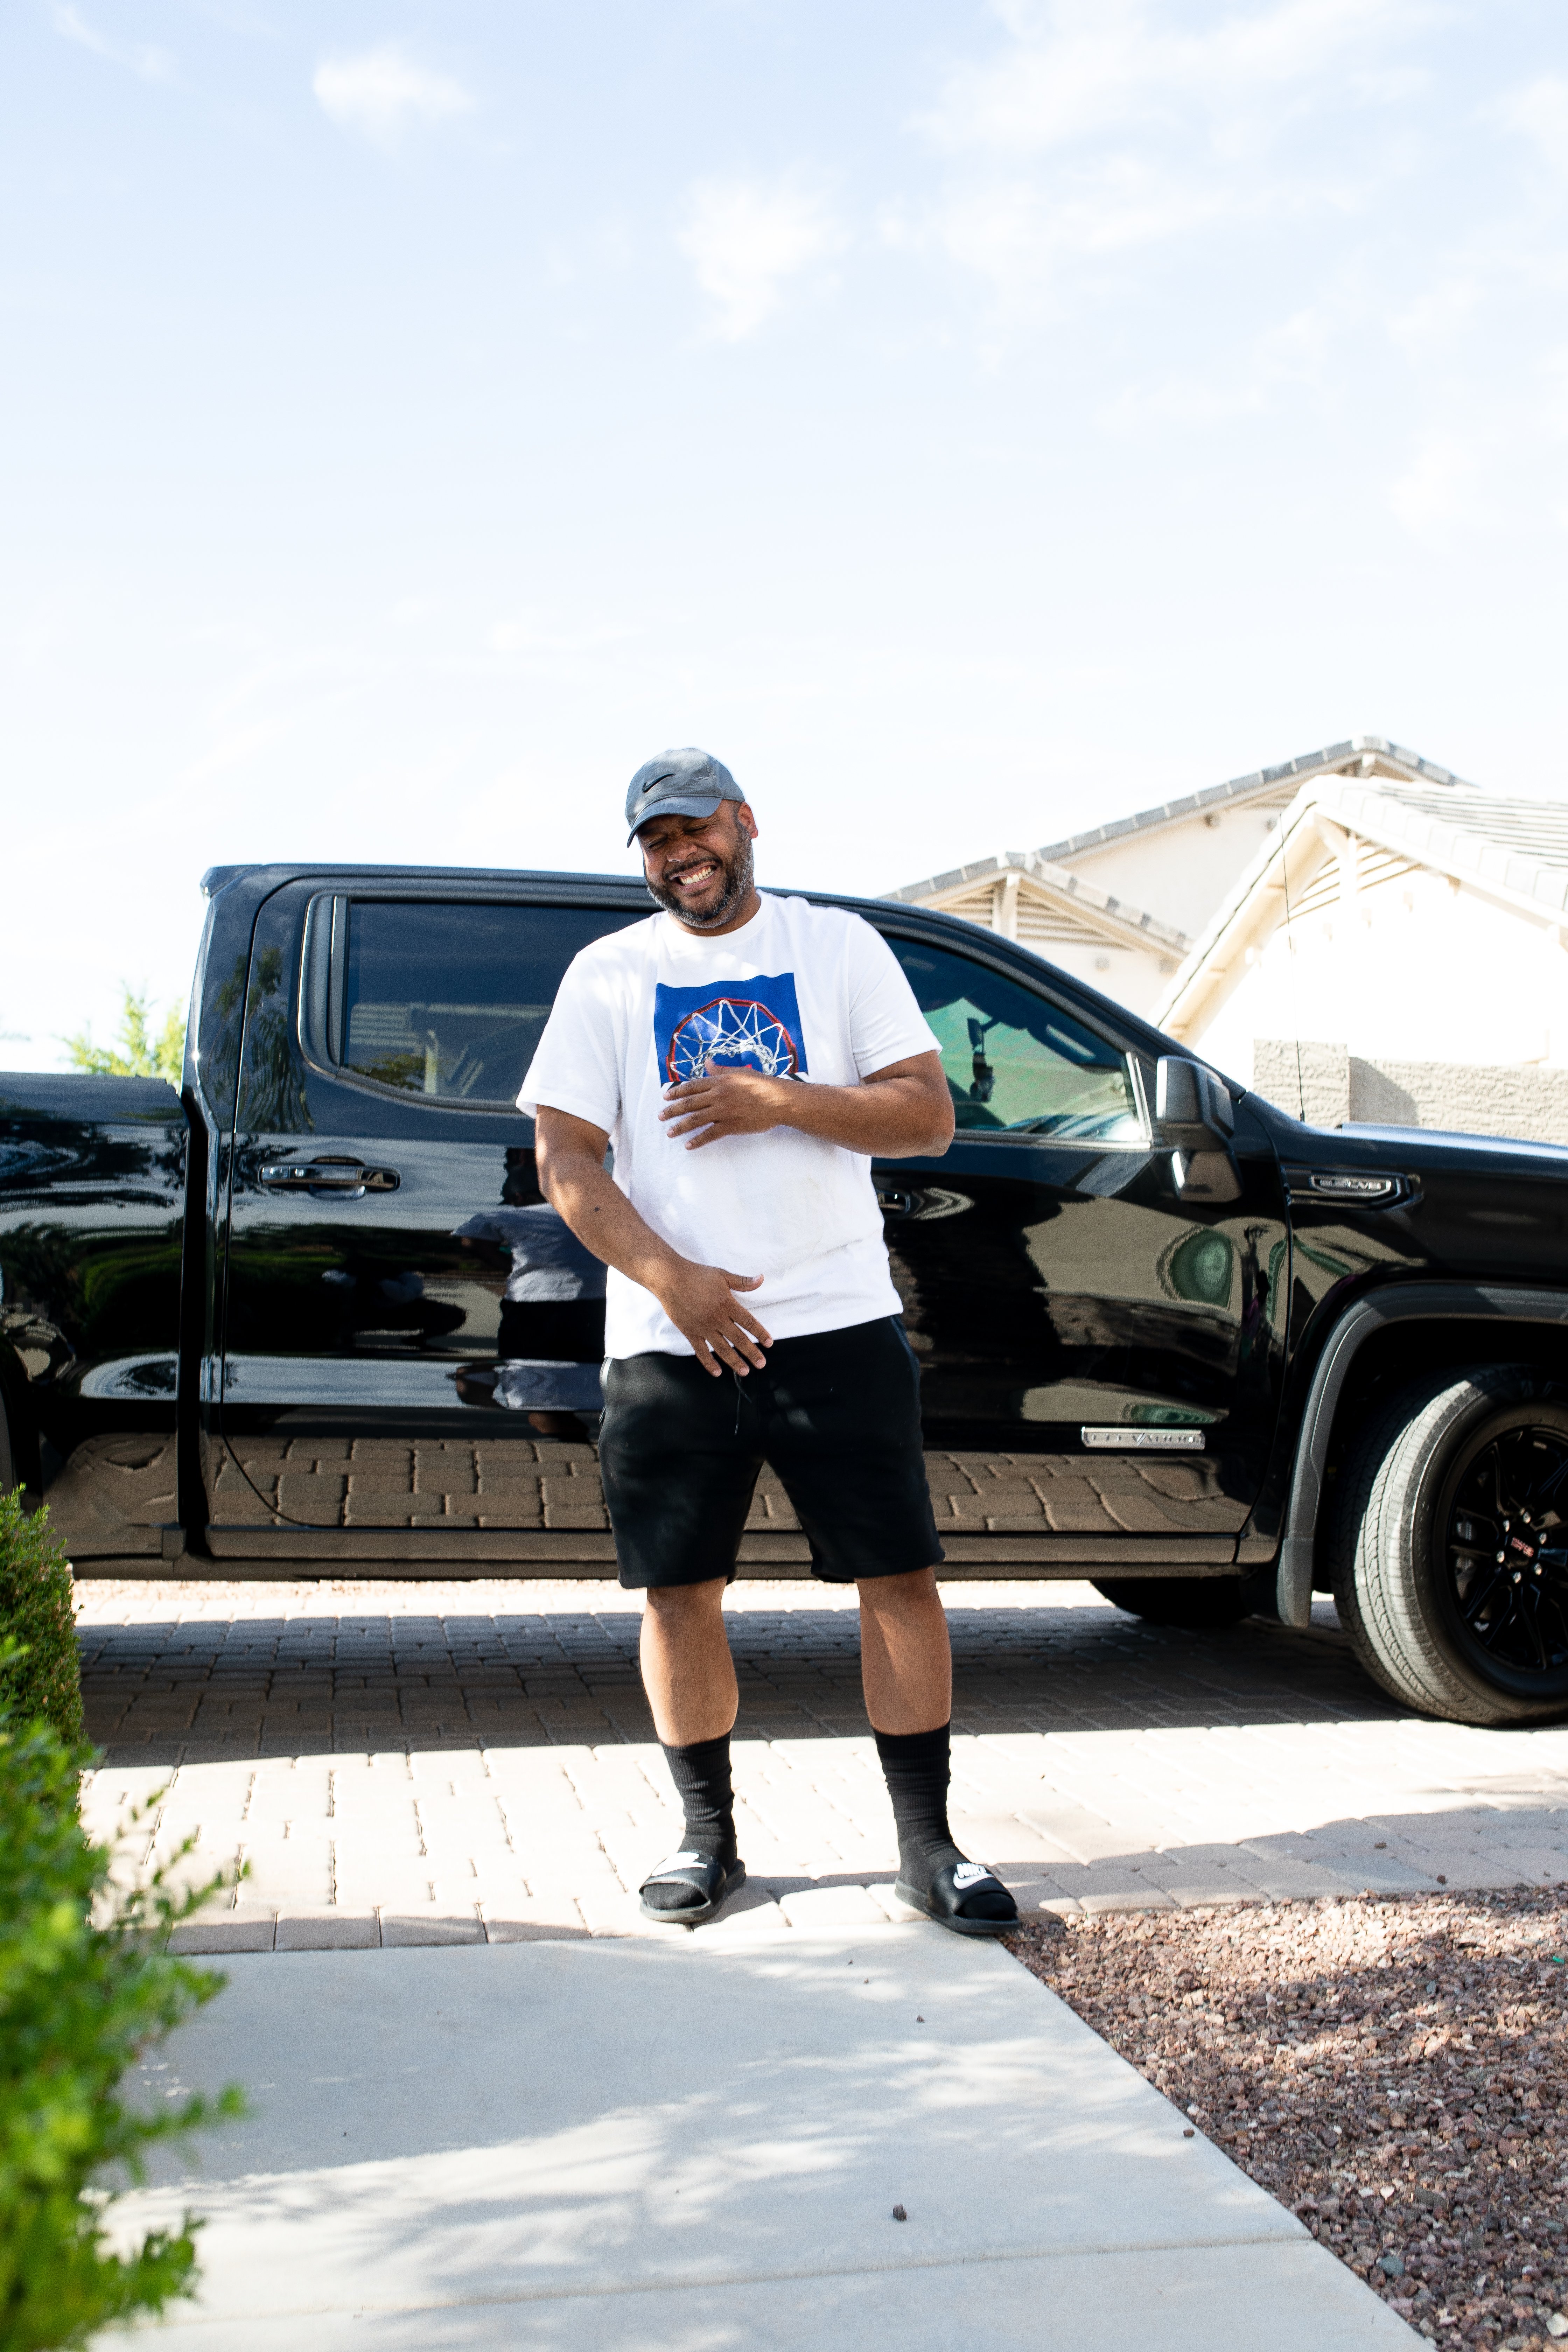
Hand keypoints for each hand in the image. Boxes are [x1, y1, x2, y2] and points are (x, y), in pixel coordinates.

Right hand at [652, 1258, 772, 1375]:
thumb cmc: (696, 1275)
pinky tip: (717, 1372)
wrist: (670, 1278)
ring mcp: (703, 1327)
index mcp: (727, 1304)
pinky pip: (701, 1352)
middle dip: (752, 1353)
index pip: (748, 1322)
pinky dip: (709, 1363)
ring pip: (722, 1349)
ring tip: (745, 1371)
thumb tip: (761, 1279)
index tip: (769, 1343)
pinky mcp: (690, 1332)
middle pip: (739, 1339)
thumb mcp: (722, 1275)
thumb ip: (742, 1282)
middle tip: (761, 1364)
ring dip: (735, 1361)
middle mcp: (717, 1318)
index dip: (760, 1333)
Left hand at [659, 1065, 791, 1147]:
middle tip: (661, 1116)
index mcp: (720, 1081)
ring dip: (680, 1127)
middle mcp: (718, 1095)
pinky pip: (710, 1134)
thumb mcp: (740, 1073)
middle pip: (689, 1103)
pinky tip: (689, 1145)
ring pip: (695, 1120)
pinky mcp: (731, 1126)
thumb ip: (721, 1069)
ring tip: (670, 1132)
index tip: (666, 1096)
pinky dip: (697, 1141)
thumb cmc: (762, 1084)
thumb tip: (707, 1062)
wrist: (779, 1101)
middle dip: (672, 1110)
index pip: (692, 1086)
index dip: (677, 1092)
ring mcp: (723, 1111)